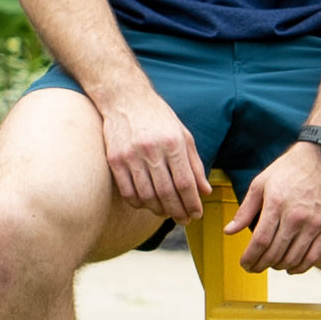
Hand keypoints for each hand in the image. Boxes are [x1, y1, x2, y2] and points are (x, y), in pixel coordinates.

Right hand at [97, 83, 208, 223]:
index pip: (185, 182)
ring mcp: (131, 155)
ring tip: (166, 214)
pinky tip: (146, 205)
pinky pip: (127, 191)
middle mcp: (152, 150)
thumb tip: (205, 192)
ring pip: (147, 195)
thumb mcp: (183, 136)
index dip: (192, 203)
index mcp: (173, 143)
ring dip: (158, 210)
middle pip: (167, 192)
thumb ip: (195, 164)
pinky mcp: (114, 159)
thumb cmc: (158, 118)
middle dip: (178, 211)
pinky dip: (138, 203)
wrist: (125, 99)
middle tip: (184, 220)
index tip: (197, 214)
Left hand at [229, 142, 320, 273]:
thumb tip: (229, 232)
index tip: (244, 263)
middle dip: (261, 264)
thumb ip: (245, 210)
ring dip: (278, 267)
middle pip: (276, 252)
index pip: (260, 240)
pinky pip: (315, 255)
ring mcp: (315, 223)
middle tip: (252, 268)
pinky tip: (291, 269)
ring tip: (268, 265)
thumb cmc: (286, 170)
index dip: (250, 256)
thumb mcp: (259, 184)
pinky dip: (301, 267)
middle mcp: (296, 216)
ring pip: (294, 257)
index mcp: (276, 204)